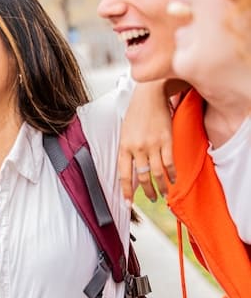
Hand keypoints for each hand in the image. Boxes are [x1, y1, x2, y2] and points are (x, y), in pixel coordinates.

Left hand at [118, 80, 175, 201]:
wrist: (150, 95)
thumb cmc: (136, 112)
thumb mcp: (124, 132)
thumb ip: (127, 151)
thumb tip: (130, 170)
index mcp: (124, 147)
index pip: (124, 175)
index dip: (127, 191)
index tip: (128, 203)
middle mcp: (137, 148)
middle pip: (142, 177)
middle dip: (147, 192)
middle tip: (151, 199)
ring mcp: (153, 145)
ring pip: (157, 173)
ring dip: (162, 187)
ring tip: (164, 194)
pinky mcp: (167, 140)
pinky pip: (170, 163)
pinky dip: (173, 174)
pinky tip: (174, 179)